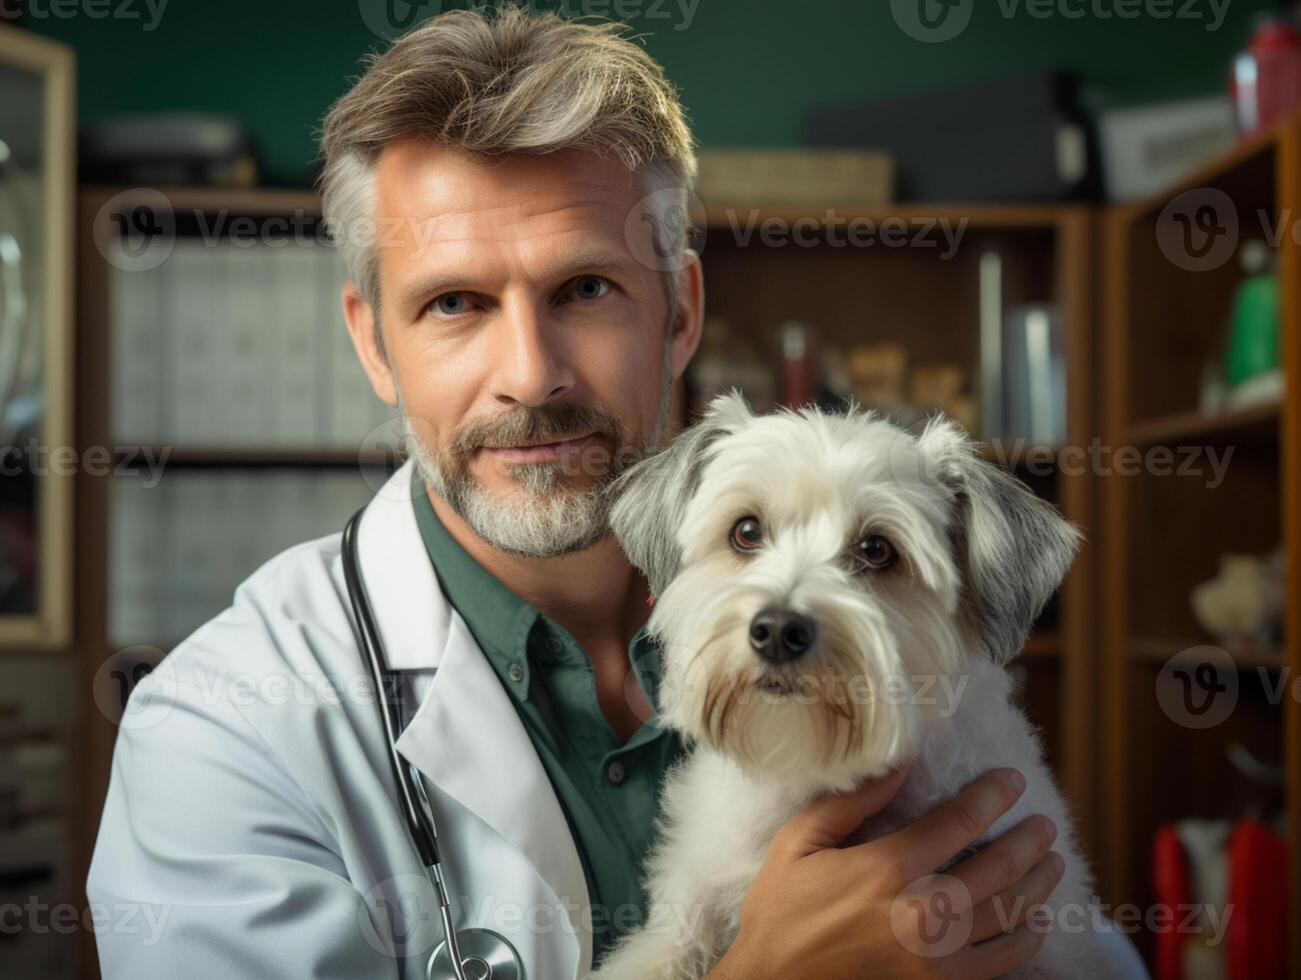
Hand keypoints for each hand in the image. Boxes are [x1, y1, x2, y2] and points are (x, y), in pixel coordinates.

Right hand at [704, 767, 1061, 979]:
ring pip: (1007, 914)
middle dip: (1028, 840)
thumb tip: (899, 763)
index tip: (1012, 780)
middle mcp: (921, 911)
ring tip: (1050, 862)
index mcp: (887, 867)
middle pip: (997, 868)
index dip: (993, 795)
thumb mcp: (799, 841)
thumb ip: (853, 801)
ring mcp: (934, 956)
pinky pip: (998, 964)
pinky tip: (1035, 923)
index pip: (961, 821)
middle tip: (1044, 824)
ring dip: (1037, 884)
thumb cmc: (780, 909)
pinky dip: (1024, 941)